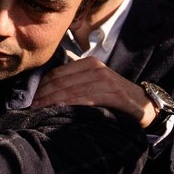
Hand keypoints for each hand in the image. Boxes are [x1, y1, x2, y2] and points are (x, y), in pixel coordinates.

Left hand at [31, 57, 157, 128]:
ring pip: (71, 90)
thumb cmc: (114, 95)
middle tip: (29, 106)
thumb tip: (45, 92)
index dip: (41, 86)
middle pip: (61, 81)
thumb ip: (75, 83)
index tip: (29, 97)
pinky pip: (86, 99)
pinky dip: (71, 104)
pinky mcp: (113, 94)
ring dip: (52, 101)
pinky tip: (59, 109)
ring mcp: (105, 80)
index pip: (57, 73)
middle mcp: (95, 68)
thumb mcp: (94, 83)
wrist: (144, 103)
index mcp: (88, 63)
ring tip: (38, 110)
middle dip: (43, 94)